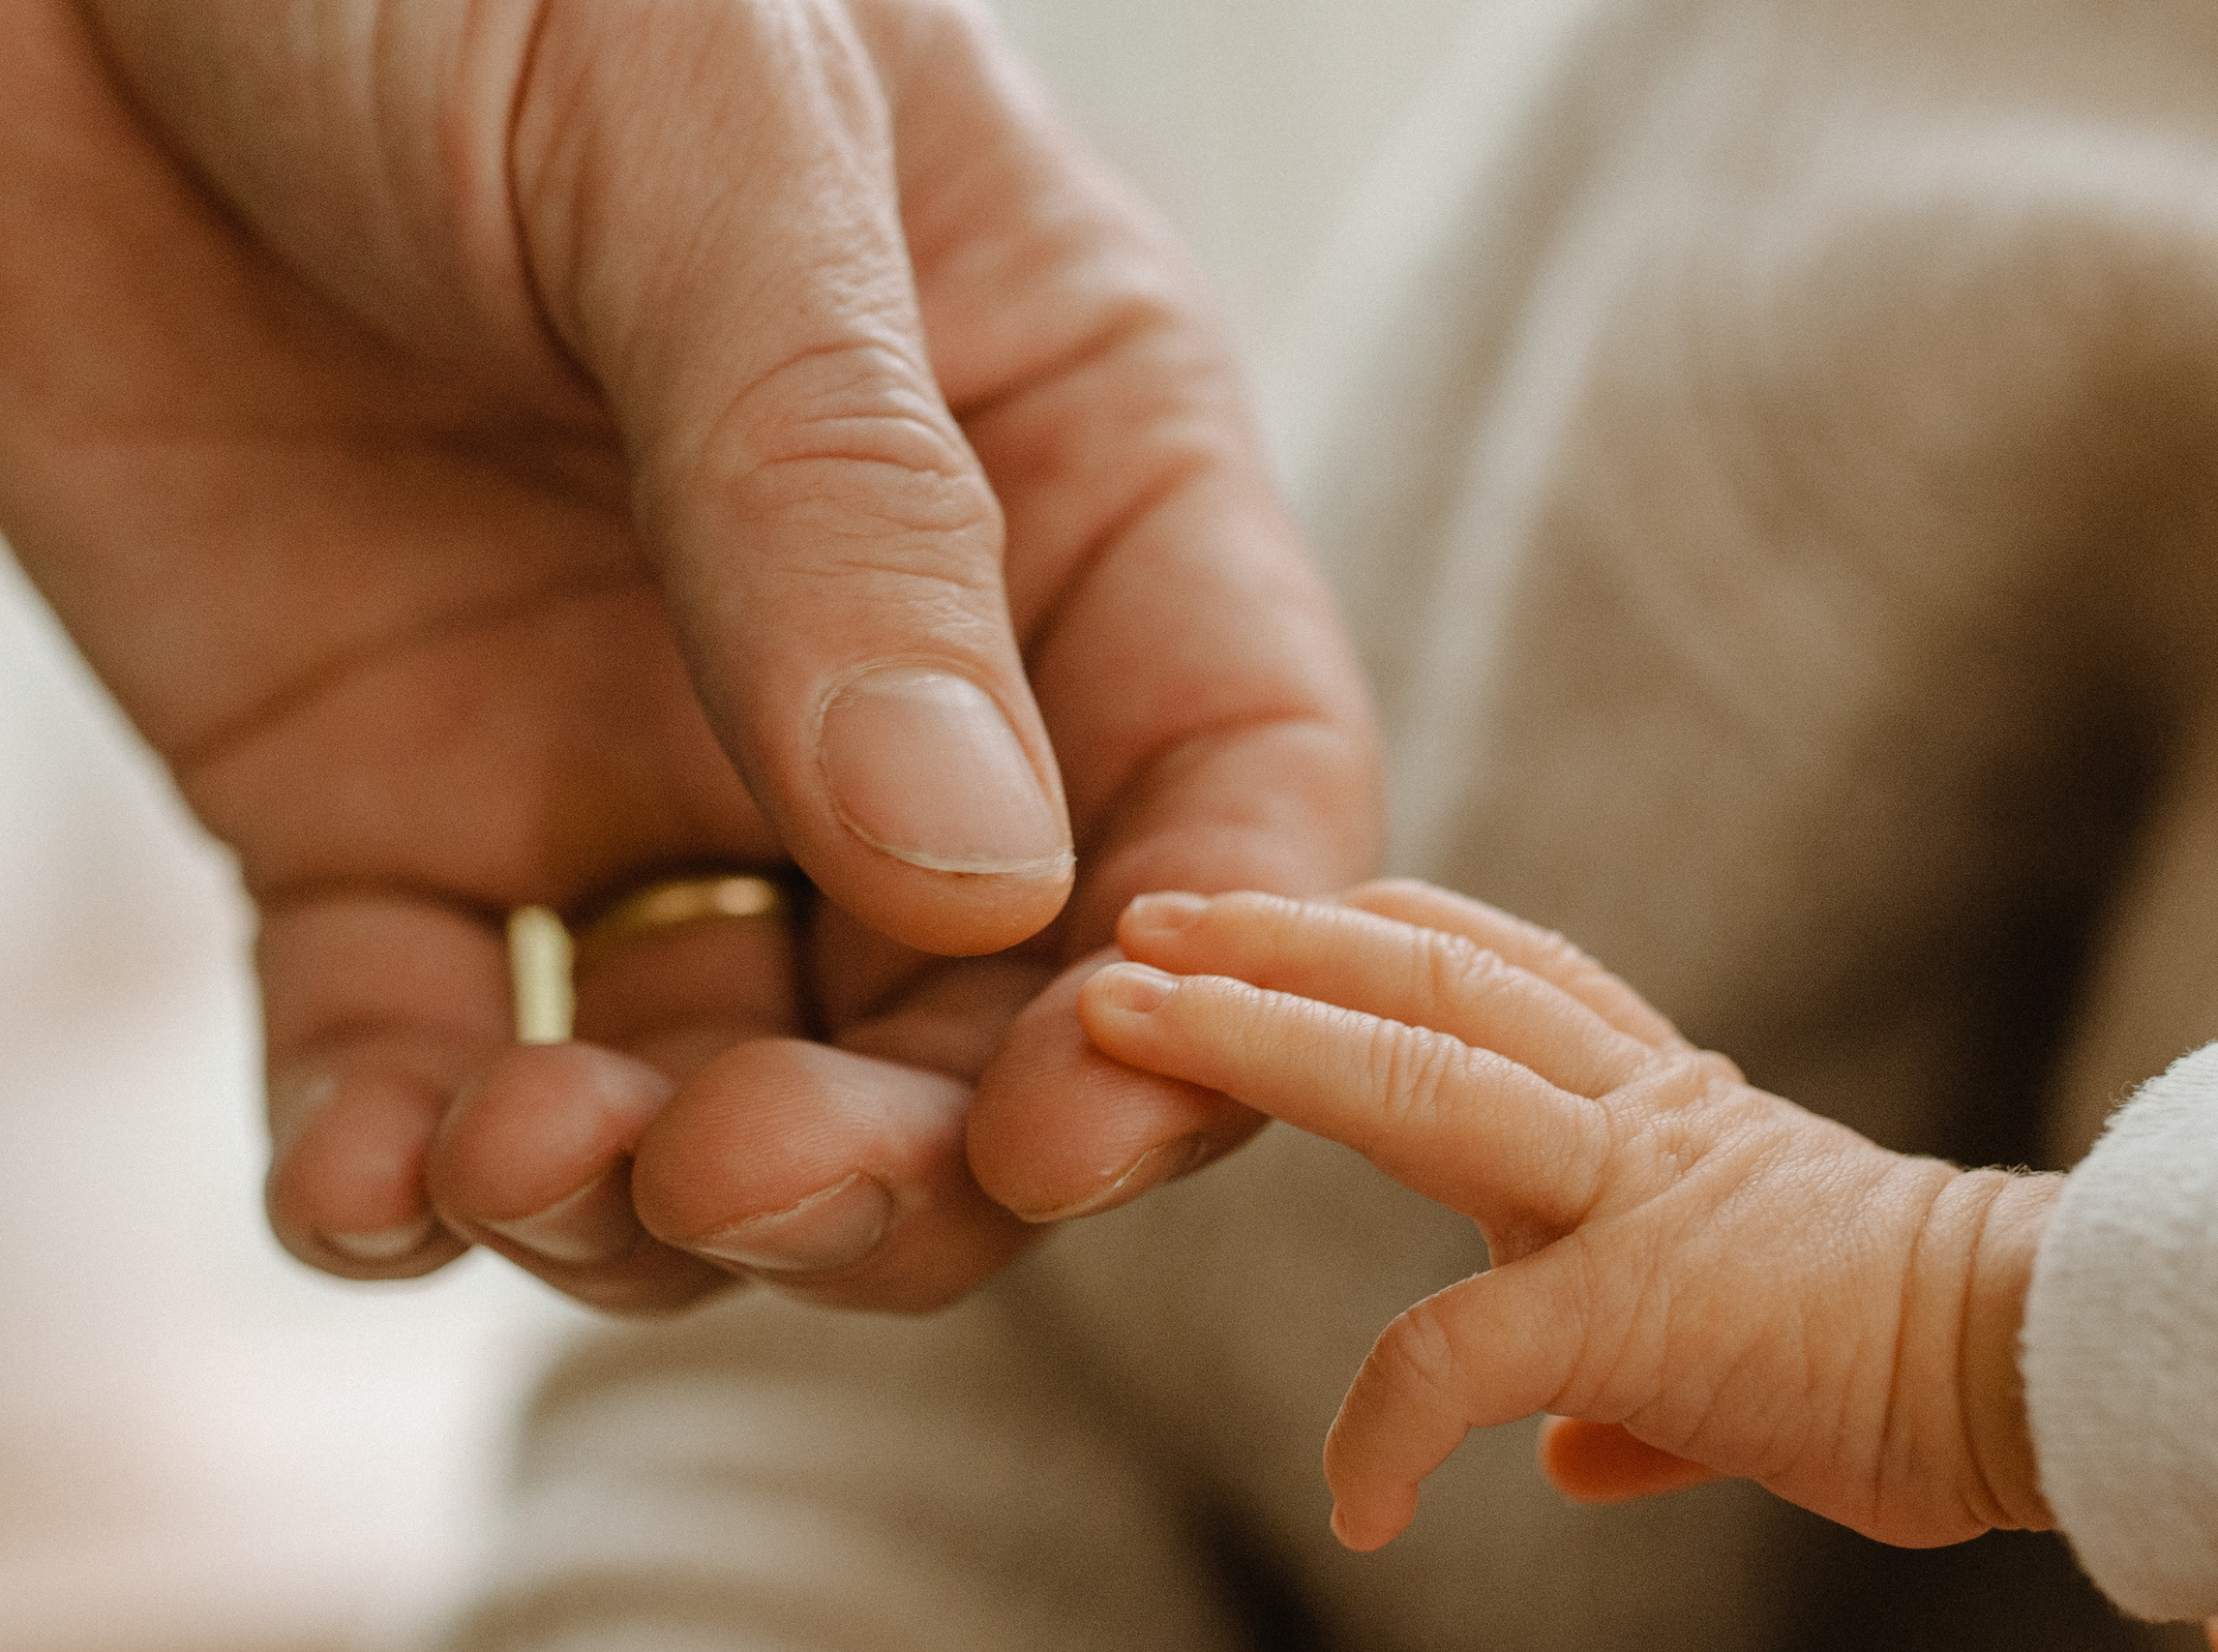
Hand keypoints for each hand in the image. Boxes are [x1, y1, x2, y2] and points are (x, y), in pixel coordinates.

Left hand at [0, 0, 1377, 1310]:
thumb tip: (980, 870)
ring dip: (654, 1203)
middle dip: (899, 1160)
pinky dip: (396, 1176)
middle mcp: (881, 655)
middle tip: (752, 1175)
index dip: (1202, 993)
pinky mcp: (376, 809)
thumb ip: (846, 494)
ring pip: (728, 1086)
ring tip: (524, 1156)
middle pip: (987, 1006)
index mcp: (1060, 462)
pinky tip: (359, 1184)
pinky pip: (417, 1053)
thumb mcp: (704, 143)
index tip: (1068, 1124)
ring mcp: (632, 748)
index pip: (1229, 781)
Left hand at [1078, 882, 2056, 1549]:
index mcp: (1652, 1106)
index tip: (1273, 907)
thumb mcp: (1740, 1334)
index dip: (1371, 927)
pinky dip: (1389, 1422)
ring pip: (1417, 1081)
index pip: (1496, 968)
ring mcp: (1635, 1197)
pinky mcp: (1646, 1310)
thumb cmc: (1906, 1357)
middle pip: (1426, 983)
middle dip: (1271, 942)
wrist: (2051, 1370)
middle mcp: (1633, 1116)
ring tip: (1117, 1008)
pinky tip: (1358, 1504)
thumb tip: (1566, 1445)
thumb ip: (1628, 1371)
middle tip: (1134, 919)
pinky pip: (1463, 1353)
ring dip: (1255, 1035)